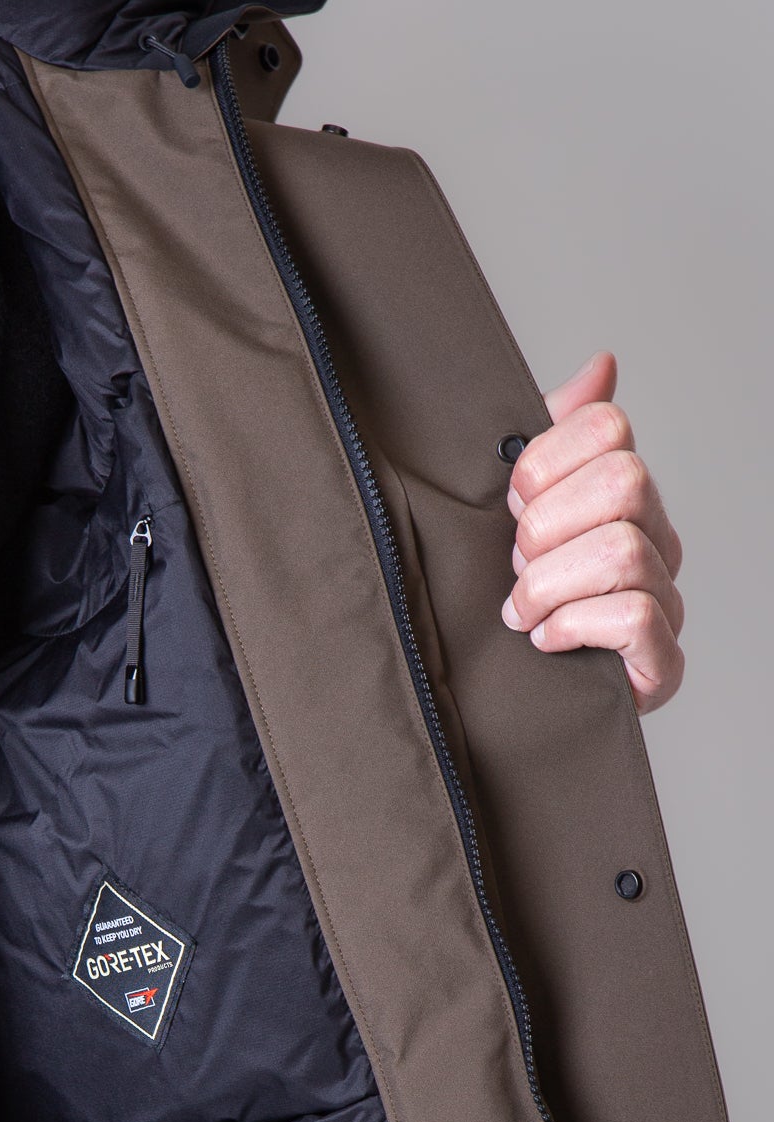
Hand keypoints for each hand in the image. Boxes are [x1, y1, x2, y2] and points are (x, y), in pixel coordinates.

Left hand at [502, 352, 684, 713]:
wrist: (511, 702)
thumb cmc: (514, 601)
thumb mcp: (515, 512)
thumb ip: (552, 436)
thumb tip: (602, 365)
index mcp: (622, 496)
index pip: (608, 429)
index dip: (543, 463)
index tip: (512, 503)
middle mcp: (656, 540)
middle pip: (623, 481)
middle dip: (545, 524)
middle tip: (515, 564)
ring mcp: (664, 600)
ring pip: (621, 550)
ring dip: (548, 583)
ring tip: (522, 611)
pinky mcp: (659, 662)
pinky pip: (634, 615)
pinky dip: (573, 626)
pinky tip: (545, 640)